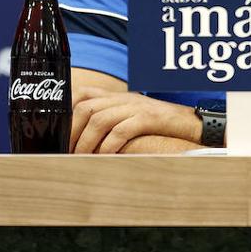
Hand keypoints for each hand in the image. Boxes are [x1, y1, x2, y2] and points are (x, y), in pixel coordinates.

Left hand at [70, 86, 199, 153]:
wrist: (193, 122)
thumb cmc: (161, 125)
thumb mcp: (133, 117)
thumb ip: (112, 123)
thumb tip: (86, 143)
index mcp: (117, 96)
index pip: (82, 93)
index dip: (65, 109)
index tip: (57, 132)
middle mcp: (123, 98)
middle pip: (86, 107)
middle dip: (72, 131)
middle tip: (66, 152)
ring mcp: (135, 106)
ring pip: (99, 119)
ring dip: (85, 141)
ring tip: (80, 158)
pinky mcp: (148, 119)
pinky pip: (121, 130)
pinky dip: (108, 146)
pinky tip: (103, 158)